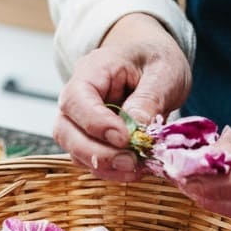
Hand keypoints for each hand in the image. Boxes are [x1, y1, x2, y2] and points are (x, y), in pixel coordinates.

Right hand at [53, 13, 190, 181]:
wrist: (153, 62)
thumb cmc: (156, 60)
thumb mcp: (164, 71)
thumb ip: (149, 98)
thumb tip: (137, 129)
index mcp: (92, 70)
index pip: (77, 99)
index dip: (95, 123)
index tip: (123, 138)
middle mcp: (78, 97)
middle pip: (66, 130)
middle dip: (96, 153)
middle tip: (131, 162)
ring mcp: (81, 121)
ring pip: (75, 150)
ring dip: (104, 166)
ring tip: (136, 168)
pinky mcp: (92, 139)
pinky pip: (91, 160)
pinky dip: (111, 170)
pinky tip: (135, 170)